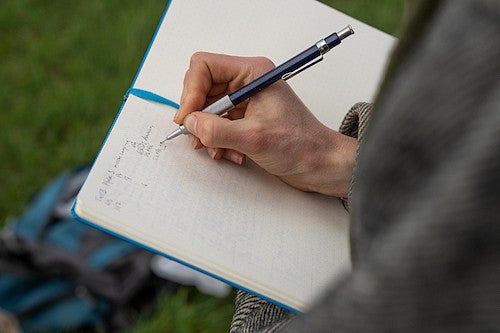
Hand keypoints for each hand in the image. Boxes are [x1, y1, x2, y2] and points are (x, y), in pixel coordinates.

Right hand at [174, 52, 356, 196]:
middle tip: (198, 138)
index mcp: (253, 73)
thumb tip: (190, 123)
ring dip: (208, 133)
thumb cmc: (301, 145)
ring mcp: (246, 102)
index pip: (205, 66)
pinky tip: (232, 154)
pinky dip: (218, 141)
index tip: (188, 117)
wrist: (321, 164)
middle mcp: (247, 83)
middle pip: (202, 88)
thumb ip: (217, 130)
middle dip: (198, 116)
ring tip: (219, 151)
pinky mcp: (245, 119)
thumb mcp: (254, 138)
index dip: (191, 91)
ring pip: (208, 109)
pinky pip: (218, 124)